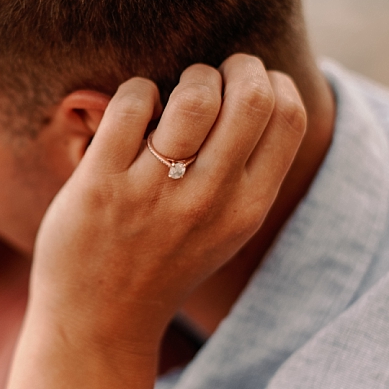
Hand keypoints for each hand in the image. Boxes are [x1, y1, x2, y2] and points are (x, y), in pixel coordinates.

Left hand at [29, 53, 306, 352]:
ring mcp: (155, 193)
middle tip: (212, 76)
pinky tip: (133, 113)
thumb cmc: (163, 260)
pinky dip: (137, 91)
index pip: (288, 115)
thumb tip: (258, 91)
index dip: (271, 81)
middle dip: (235, 66)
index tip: (247, 84)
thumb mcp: (224, 229)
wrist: (100, 321)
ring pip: (194, 97)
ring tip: (172, 96)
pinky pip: (132, 104)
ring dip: (187, 79)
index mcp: (248, 208)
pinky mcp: (102, 185)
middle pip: (251, 95)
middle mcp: (209, 201)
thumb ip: (245, 173)